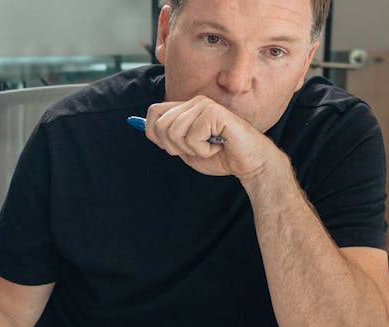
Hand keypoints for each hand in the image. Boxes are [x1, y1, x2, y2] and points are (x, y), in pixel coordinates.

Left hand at [144, 96, 281, 178]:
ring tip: (209, 146)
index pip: (153, 112)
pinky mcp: (213, 112)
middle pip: (161, 125)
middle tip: (197, 149)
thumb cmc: (221, 157)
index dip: (154, 134)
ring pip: (174, 132)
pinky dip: (204, 150)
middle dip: (174, 146)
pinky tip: (219, 144)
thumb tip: (140, 124)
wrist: (249, 163)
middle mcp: (194, 102)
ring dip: (191, 149)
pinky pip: (192, 137)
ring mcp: (204, 105)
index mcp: (186, 108)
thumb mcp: (186, 149)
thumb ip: (167, 137)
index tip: (175, 147)